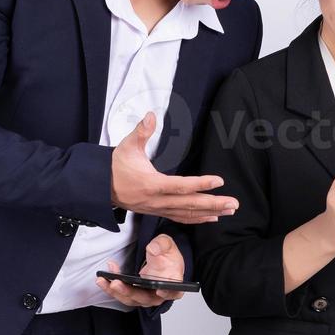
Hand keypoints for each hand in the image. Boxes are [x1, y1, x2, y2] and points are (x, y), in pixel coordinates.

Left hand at [94, 233, 186, 307]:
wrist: (160, 261)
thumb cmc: (167, 257)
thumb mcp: (167, 244)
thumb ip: (161, 245)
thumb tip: (152, 249)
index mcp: (173, 283)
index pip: (173, 292)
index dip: (167, 292)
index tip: (160, 290)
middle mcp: (159, 294)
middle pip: (145, 298)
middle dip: (129, 292)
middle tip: (116, 283)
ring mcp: (145, 296)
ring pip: (130, 299)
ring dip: (115, 291)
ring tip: (103, 280)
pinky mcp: (134, 295)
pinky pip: (121, 295)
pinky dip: (111, 288)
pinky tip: (103, 278)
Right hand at [112, 112, 237, 223]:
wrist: (100, 187)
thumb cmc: (116, 165)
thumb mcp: (127, 146)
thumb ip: (141, 131)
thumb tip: (151, 115)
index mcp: (151, 184)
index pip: (180, 185)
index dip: (200, 184)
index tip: (219, 181)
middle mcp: (156, 200)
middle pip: (188, 204)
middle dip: (213, 204)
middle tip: (233, 202)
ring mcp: (158, 209)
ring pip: (187, 213)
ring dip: (210, 212)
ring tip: (229, 210)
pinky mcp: (158, 212)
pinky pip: (181, 218)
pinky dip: (197, 218)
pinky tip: (212, 217)